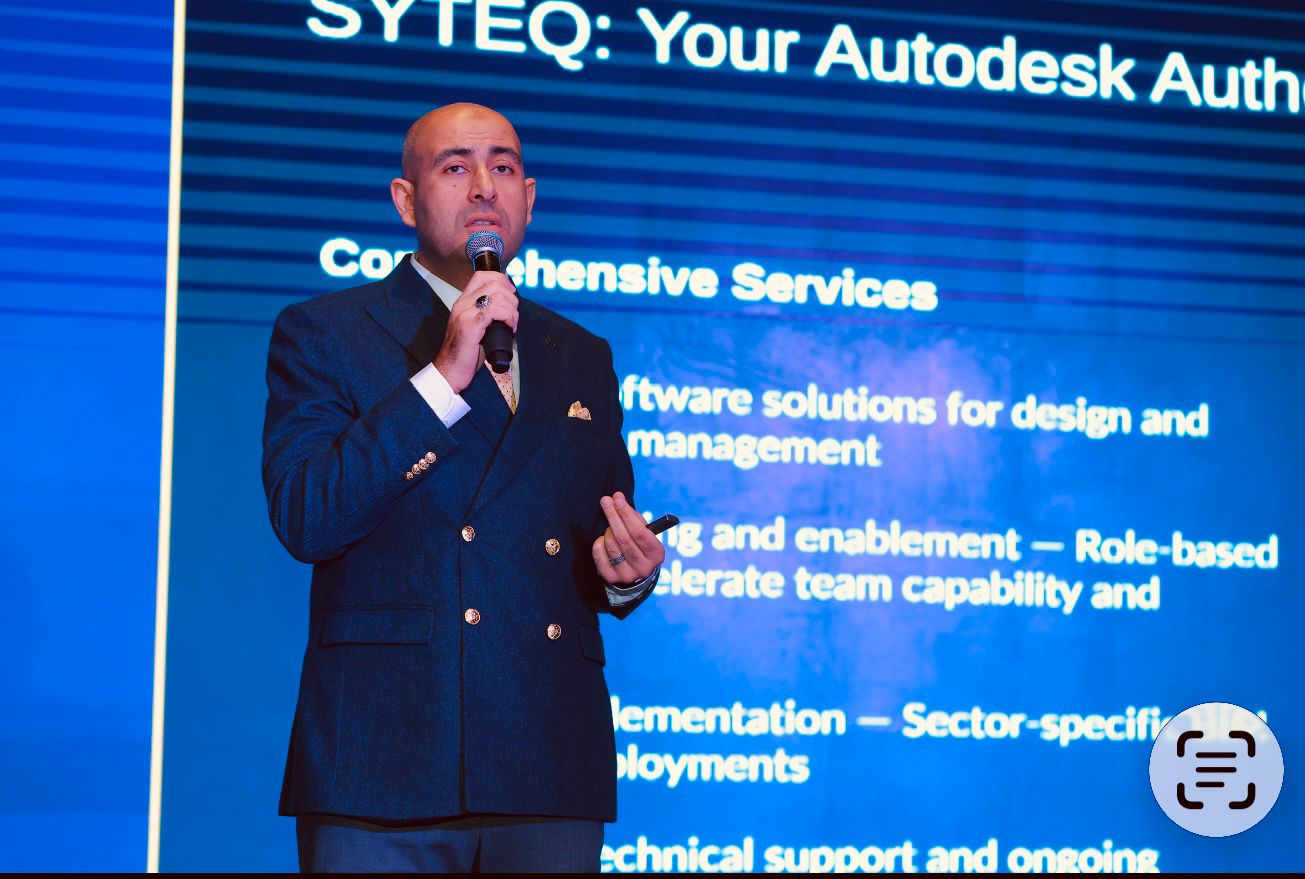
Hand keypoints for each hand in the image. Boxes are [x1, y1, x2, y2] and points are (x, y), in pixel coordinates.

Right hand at [433, 271, 518, 392]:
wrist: (450, 371)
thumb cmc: (465, 353)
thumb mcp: (477, 328)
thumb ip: (487, 315)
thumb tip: (509, 309)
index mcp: (463, 302)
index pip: (482, 275)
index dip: (502, 280)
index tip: (510, 296)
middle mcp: (463, 303)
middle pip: (494, 283)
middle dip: (512, 298)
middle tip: (513, 315)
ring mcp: (465, 313)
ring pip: (498, 295)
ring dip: (512, 309)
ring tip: (511, 324)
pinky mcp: (470, 325)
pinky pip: (495, 311)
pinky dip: (508, 317)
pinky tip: (509, 328)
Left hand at [591, 491, 664, 585]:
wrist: (635, 574)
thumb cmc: (640, 545)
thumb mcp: (644, 532)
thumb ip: (633, 517)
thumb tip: (617, 498)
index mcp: (656, 554)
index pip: (640, 532)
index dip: (627, 515)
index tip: (617, 499)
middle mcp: (643, 567)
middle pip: (624, 538)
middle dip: (613, 516)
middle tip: (606, 501)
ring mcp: (627, 574)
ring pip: (611, 545)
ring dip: (608, 531)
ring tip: (610, 526)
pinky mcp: (611, 578)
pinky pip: (599, 555)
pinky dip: (599, 543)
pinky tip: (603, 539)